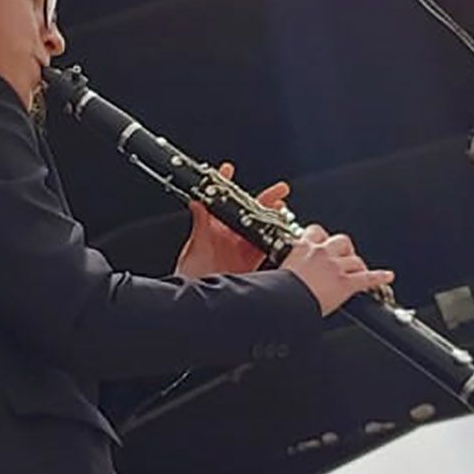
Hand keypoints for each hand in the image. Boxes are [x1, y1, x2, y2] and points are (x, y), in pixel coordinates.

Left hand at [174, 163, 282, 278]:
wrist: (199, 303)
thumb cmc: (191, 275)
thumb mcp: (195, 247)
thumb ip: (200, 224)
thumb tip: (198, 202)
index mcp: (214, 229)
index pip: (221, 203)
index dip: (224, 185)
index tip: (228, 169)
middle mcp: (229, 238)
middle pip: (249, 214)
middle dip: (265, 200)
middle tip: (278, 191)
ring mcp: (241, 250)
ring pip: (261, 229)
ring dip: (273, 219)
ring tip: (282, 209)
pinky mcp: (251, 264)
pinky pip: (266, 249)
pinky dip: (275, 241)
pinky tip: (282, 233)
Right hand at [279, 224, 392, 314]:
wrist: (282, 302)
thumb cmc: (276, 291)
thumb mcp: (277, 270)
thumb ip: (287, 265)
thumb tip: (282, 272)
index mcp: (302, 247)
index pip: (316, 232)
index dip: (322, 238)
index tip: (322, 243)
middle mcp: (321, 252)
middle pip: (341, 241)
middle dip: (345, 249)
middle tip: (344, 258)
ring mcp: (335, 267)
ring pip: (355, 260)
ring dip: (358, 265)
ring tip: (358, 271)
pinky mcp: (346, 283)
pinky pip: (367, 278)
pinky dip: (379, 277)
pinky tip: (387, 277)